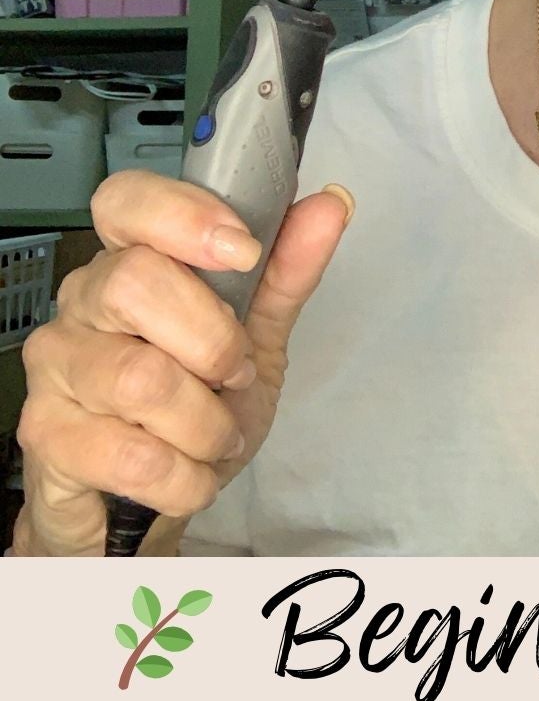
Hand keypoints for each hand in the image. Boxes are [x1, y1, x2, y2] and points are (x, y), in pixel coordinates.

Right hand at [12, 170, 353, 556]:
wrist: (149, 499)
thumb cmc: (197, 407)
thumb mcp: (256, 339)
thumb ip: (287, 273)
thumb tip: (330, 205)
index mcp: (132, 263)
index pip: (126, 201)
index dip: (182, 216)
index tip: (242, 251)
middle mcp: (82, 303)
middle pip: (134, 282)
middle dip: (214, 343)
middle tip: (234, 376)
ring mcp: (56, 365)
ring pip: (140, 379)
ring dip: (206, 425)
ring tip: (213, 437)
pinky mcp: (45, 433)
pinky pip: (131, 454)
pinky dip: (184, 477)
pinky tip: (185, 475)